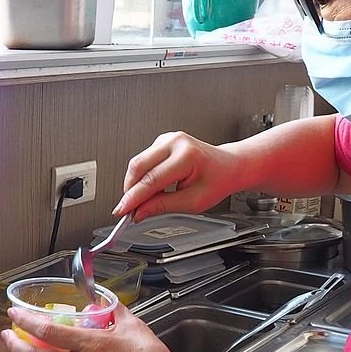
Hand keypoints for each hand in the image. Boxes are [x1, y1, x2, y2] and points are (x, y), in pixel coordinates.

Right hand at [112, 131, 242, 222]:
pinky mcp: (161, 142)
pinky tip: (154, 187)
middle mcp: (175, 143)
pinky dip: (142, 177)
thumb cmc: (217, 181)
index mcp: (187, 156)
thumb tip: (140, 212)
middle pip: (138, 167)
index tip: (122, 210)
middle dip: (130, 191)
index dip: (133, 198)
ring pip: (138, 163)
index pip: (151, 179)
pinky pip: (143, 161)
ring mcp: (167, 139)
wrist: (228, 166)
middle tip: (129, 209)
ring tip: (149, 200)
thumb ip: (163, 206)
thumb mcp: (193, 202)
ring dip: (136, 185)